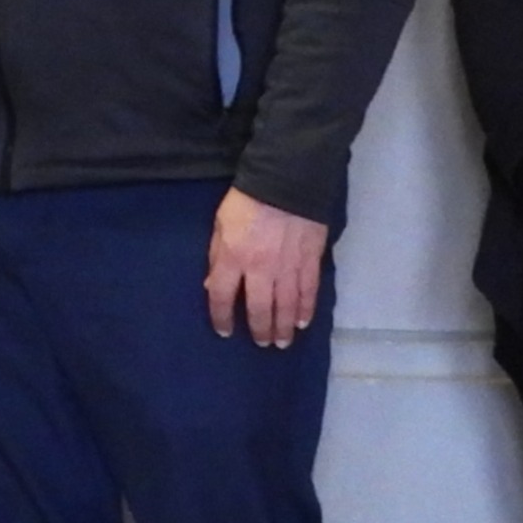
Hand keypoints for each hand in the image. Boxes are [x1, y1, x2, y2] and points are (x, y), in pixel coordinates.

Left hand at [204, 188, 329, 347]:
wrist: (286, 178)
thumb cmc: (247, 199)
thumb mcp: (220, 223)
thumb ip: (216, 255)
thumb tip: (212, 285)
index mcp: (233, 257)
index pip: (222, 296)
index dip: (221, 317)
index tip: (224, 331)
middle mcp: (260, 268)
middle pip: (258, 308)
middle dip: (259, 329)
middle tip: (262, 343)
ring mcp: (287, 266)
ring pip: (286, 306)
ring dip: (283, 327)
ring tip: (282, 342)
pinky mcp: (310, 260)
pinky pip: (308, 291)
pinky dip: (306, 309)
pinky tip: (303, 322)